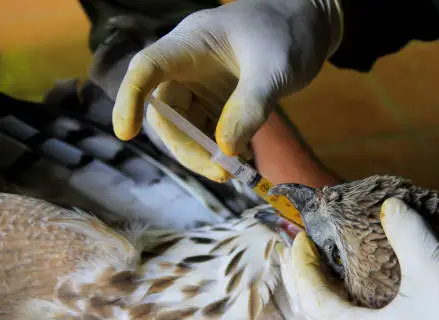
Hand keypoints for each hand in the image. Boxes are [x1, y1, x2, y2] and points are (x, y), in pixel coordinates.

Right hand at [112, 0, 342, 181]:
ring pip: (185, 126)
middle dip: (187, 147)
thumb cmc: (288, 33)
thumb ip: (250, 107)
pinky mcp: (218, 99)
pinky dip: (219, 149)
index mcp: (190, 44)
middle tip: (221, 172)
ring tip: (234, 171)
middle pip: (166, 111)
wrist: (309, 24)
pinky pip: (207, 129)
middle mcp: (187, 65)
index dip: (130, 99)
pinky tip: (241, 160)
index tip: (125, 133)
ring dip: (203, 154)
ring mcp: (201, 84)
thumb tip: (226, 150)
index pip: (147, 68)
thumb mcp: (274, 70)